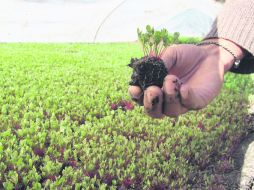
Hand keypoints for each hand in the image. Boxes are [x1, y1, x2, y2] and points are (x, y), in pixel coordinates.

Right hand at [129, 38, 243, 117]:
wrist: (209, 55)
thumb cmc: (185, 56)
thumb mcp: (171, 53)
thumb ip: (161, 62)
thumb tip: (150, 71)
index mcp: (155, 88)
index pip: (140, 98)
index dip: (135, 96)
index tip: (135, 89)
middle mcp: (166, 99)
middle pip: (153, 112)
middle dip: (150, 103)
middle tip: (152, 90)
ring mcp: (181, 103)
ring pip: (170, 111)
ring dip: (168, 97)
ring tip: (171, 79)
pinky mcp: (197, 102)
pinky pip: (189, 105)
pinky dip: (185, 97)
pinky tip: (184, 87)